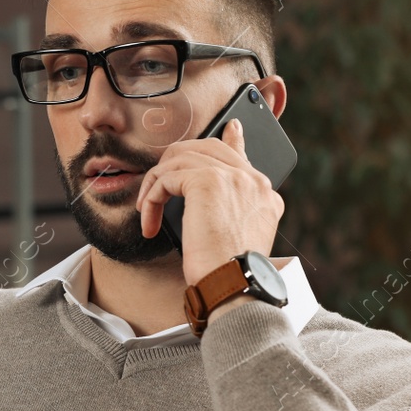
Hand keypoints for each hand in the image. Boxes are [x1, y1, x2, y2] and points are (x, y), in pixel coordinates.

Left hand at [135, 118, 283, 285]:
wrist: (233, 282)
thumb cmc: (229, 271)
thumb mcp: (238, 236)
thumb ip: (233, 209)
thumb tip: (205, 198)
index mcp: (264, 193)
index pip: (243, 155)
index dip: (233, 140)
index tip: (231, 128)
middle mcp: (253, 180)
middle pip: (209, 147)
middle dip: (177, 159)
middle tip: (158, 179)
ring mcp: (232, 177)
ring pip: (182, 159)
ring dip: (156, 183)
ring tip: (146, 207)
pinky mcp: (207, 181)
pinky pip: (167, 177)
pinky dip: (151, 196)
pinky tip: (148, 217)